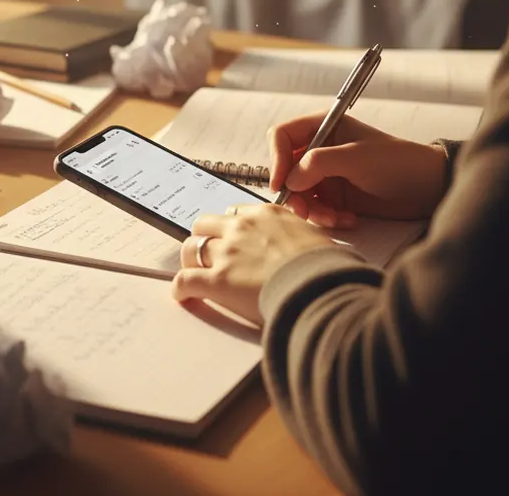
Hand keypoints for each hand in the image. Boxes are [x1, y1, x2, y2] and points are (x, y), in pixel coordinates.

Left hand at [172, 205, 332, 324]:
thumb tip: (302, 247)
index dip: (230, 228)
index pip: (234, 213)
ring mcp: (227, 253)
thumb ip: (298, 236)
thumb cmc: (328, 267)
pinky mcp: (217, 281)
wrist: (322, 288)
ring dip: (191, 261)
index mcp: (265, 214)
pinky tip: (183, 295)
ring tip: (195, 274)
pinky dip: (181, 287)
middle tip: (209, 255)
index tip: (232, 240)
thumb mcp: (315, 238)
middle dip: (204, 239)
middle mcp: (241, 227)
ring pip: (191, 248)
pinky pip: (185, 280)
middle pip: (205, 224)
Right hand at [269, 113, 448, 226]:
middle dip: (294, 192)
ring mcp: (326, 174)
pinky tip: (348, 220)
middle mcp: (320, 149)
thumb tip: (289, 180)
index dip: (276, 158)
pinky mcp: (335, 197)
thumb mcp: (355, 158)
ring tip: (335, 218)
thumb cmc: (397, 162)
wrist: (428, 189)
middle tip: (306, 210)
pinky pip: (316, 209)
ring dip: (312, 210)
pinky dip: (326, 218)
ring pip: (298, 194)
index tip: (280, 184)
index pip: (282, 136)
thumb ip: (318, 163)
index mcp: (323, 127)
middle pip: (286, 170)